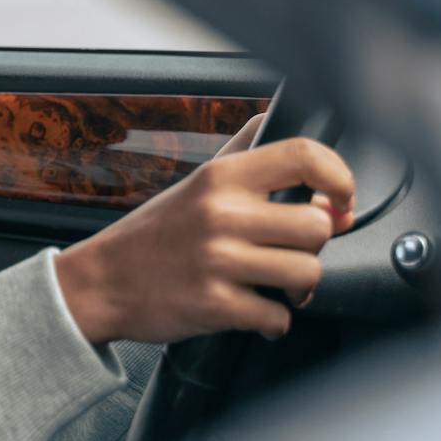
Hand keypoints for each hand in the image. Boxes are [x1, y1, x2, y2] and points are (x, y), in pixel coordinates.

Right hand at [54, 117, 356, 343]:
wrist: (100, 282)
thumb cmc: (152, 234)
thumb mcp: (192, 183)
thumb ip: (239, 151)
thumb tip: (272, 119)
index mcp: (220, 178)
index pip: (305, 156)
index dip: (340, 178)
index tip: (340, 200)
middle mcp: (221, 213)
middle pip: (318, 226)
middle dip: (313, 246)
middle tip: (291, 252)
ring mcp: (217, 261)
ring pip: (307, 272)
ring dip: (298, 287)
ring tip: (275, 285)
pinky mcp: (215, 305)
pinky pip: (278, 317)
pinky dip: (272, 322)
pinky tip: (253, 311)